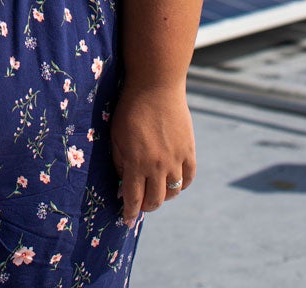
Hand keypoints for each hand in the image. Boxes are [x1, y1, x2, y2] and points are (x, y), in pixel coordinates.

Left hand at [110, 81, 195, 226]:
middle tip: (140, 205)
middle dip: (146, 206)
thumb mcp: (116, 135)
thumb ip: (120, 162)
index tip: (126, 220)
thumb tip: (124, 184)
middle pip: (155, 200)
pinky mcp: (189, 151)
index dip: (129, 212)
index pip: (133, 198)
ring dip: (163, 196)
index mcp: (137, 162)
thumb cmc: (130, 108)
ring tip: (156, 191)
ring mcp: (176, 159)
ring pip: (173, 192)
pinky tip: (173, 182)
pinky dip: (181, 185)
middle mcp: (158, 165)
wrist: (156, 85)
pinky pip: (188, 178)